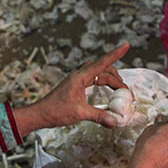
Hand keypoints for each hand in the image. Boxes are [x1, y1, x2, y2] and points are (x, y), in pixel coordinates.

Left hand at [13, 43, 129, 135]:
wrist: (40, 114)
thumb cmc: (55, 111)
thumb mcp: (79, 113)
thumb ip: (98, 116)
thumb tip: (114, 122)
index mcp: (80, 77)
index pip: (102, 63)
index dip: (116, 54)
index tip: (127, 45)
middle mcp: (79, 76)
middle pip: (102, 69)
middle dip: (116, 76)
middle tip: (125, 88)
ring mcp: (77, 80)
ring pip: (98, 74)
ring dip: (109, 79)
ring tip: (118, 89)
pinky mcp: (75, 87)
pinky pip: (92, 80)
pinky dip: (102, 83)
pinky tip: (105, 90)